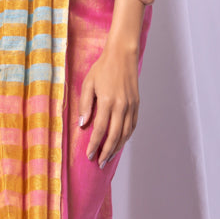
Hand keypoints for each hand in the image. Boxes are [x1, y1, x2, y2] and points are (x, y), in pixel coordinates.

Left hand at [78, 43, 139, 167]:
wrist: (122, 55)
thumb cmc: (102, 68)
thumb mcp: (88, 83)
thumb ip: (85, 105)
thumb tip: (83, 124)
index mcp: (108, 101)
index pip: (101, 129)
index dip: (94, 144)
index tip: (89, 155)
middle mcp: (121, 106)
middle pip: (115, 136)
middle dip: (106, 152)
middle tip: (99, 163)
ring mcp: (131, 106)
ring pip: (126, 133)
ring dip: (117, 148)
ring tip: (108, 157)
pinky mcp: (137, 104)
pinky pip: (132, 125)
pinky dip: (126, 137)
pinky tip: (120, 142)